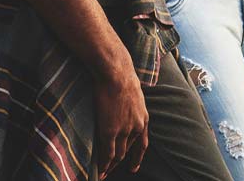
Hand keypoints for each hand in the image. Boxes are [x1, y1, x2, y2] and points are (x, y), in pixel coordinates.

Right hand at [94, 60, 149, 175]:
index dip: (137, 156)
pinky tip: (99, 170)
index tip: (134, 166)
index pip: (142, 143)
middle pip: (128, 151)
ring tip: (103, 174)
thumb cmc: (122, 76)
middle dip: (120, 163)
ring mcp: (124, 130)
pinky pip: (107, 152)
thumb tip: (124, 104)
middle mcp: (136, 127)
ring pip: (118, 154)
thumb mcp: (133, 93)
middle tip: (111, 171)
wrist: (116, 73)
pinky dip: (104, 163)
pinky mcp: (110, 131)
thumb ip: (130, 104)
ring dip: (110, 166)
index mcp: (143, 118)